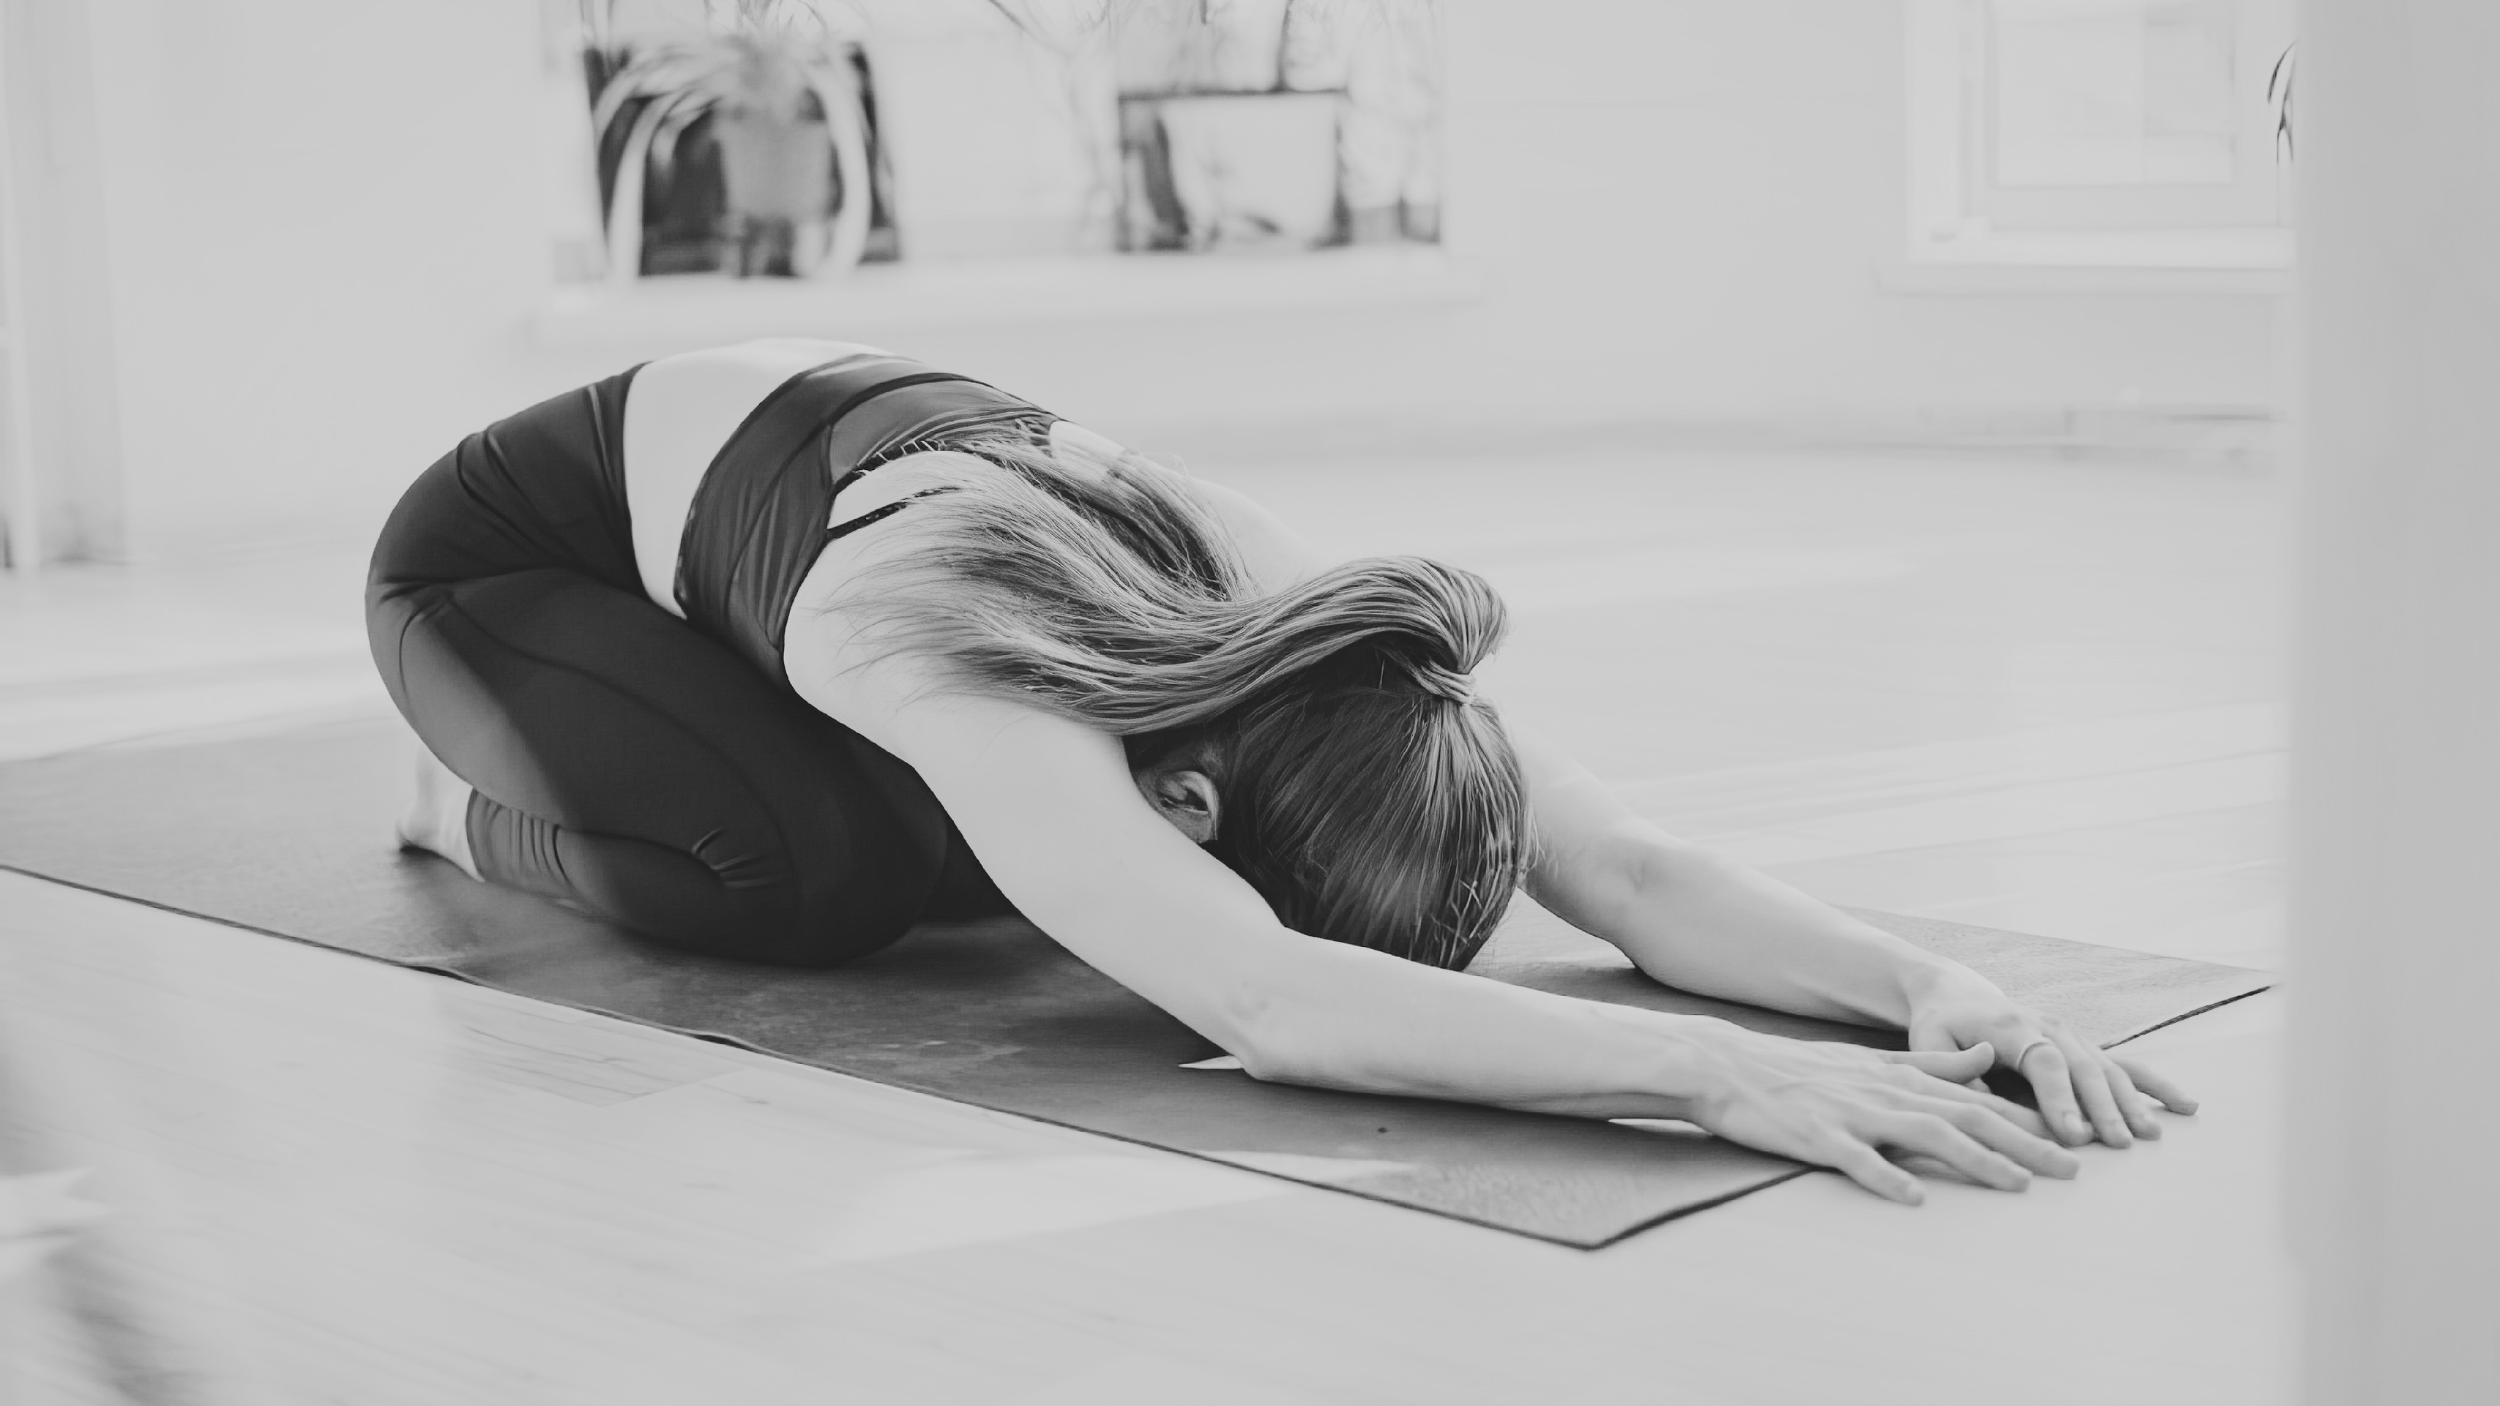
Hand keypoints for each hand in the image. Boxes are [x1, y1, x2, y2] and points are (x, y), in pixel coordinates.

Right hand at [1691, 1028, 2080, 1204]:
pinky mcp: (1818, 1136)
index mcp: (1903, 1078)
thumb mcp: (1874, 1061)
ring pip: (1927, 1136)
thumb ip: (1934, 1063)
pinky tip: (1914, 1200)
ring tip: (2018, 1185)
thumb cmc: (1802, 1071)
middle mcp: (1888, 1093)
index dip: (2031, 1122)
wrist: (1728, 1065)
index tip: (2076, 1142)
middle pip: (1969, 1117)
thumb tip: (1989, 1056)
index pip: (1980, 1099)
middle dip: (2026, 1144)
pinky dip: (1888, 1178)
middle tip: (2073, 1171)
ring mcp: (1853, 1114)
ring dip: (1978, 1160)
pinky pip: (1857, 1160)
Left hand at [1903, 968, 2198, 1148]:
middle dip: (2102, 1107)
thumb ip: (1954, 1067)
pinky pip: (2125, 1065)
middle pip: (2083, 1067)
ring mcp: (2071, 1035)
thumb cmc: (1939, 1027)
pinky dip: (2155, 1085)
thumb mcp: (1929, 1043)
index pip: (2042, 1061)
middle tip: (2118, 1144)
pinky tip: (2186, 1106)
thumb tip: (1984, 1087)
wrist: (1957, 995)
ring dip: (2130, 1102)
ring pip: (2108, 1068)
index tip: (2073, 1133)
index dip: (2059, 1097)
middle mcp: (2049, 1026)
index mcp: (2010, 1025)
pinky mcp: (2083, 1047)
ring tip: (2149, 1135)